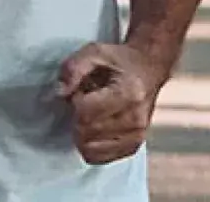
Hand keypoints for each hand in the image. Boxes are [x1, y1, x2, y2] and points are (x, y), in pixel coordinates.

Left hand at [57, 42, 162, 164]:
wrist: (149, 68)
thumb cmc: (120, 61)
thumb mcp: (95, 52)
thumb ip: (73, 68)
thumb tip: (60, 92)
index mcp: (129, 93)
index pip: (85, 114)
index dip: (75, 101)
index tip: (82, 90)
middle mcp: (136, 118)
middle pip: (85, 133)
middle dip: (77, 118)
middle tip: (87, 101)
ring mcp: (137, 135)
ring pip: (89, 148)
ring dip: (82, 132)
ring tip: (93, 113)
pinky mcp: (134, 146)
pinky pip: (98, 157)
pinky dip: (90, 145)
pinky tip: (97, 127)